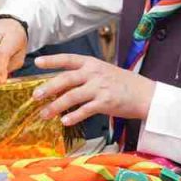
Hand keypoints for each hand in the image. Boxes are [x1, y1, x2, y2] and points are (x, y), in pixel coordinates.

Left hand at [32, 54, 155, 125]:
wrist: (145, 94)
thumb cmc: (123, 83)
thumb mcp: (103, 72)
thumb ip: (84, 76)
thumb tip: (60, 87)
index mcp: (92, 63)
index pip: (68, 59)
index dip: (52, 60)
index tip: (36, 62)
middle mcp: (94, 73)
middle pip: (66, 79)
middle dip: (48, 87)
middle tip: (35, 96)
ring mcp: (100, 87)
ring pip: (72, 96)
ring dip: (56, 106)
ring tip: (44, 114)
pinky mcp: (105, 102)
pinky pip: (84, 110)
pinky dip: (73, 116)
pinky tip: (64, 121)